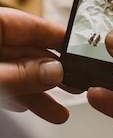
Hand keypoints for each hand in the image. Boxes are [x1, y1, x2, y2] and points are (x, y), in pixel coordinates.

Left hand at [0, 7, 68, 123]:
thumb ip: (22, 74)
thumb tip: (54, 71)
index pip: (32, 26)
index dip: (58, 37)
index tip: (81, 48)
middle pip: (28, 52)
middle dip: (51, 73)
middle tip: (75, 84)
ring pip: (16, 71)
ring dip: (37, 91)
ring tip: (58, 111)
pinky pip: (3, 82)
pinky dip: (17, 94)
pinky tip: (30, 106)